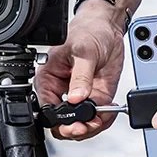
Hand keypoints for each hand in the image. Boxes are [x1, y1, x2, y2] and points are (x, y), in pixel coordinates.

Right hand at [35, 3, 124, 139]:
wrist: (108, 28)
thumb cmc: (88, 31)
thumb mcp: (83, 51)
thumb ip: (80, 77)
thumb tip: (75, 98)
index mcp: (48, 80)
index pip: (47, 109)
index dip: (60, 121)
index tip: (75, 122)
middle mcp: (60, 92)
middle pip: (61, 124)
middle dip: (76, 129)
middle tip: (88, 125)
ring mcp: (79, 98)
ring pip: (78, 125)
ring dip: (91, 127)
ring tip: (101, 118)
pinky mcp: (95, 99)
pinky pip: (96, 119)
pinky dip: (104, 121)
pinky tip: (109, 112)